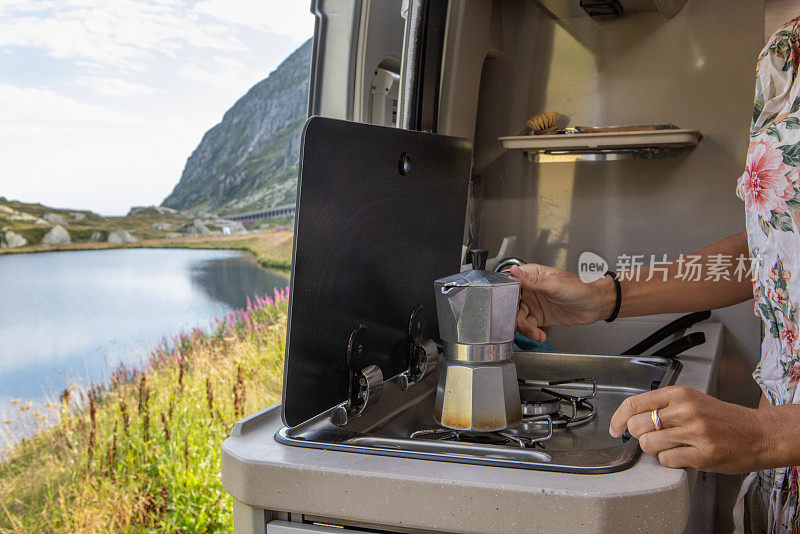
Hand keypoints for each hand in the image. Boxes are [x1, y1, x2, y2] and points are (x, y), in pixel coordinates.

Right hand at [508, 264, 613, 341]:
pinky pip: (528, 326)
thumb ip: (532, 280)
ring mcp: (533, 304)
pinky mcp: (538, 317)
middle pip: (511, 303)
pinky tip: (539, 335)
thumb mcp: (554, 284)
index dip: (506, 296)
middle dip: (514, 317)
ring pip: (518, 317)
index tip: (509, 307)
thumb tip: (513, 271)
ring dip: (524, 328)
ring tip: (535, 333)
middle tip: (521, 325)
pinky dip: (531, 333)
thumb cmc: (580, 288)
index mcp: (531, 275)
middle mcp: (530, 289)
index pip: (509, 284)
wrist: (594, 305)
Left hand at [609, 386, 768, 473]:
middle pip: (637, 426)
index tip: (614, 428)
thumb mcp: (692, 400)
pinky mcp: (702, 455)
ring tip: (670, 445)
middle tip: (652, 436)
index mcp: (679, 394)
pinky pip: (666, 460)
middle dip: (639, 435)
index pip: (634, 403)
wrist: (759, 433)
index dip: (618, 418)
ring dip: (654, 449)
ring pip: (649, 444)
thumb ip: (663, 406)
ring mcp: (694, 433)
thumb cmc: (723, 418)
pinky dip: (668, 460)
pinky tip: (682, 454)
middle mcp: (685, 410)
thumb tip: (631, 417)